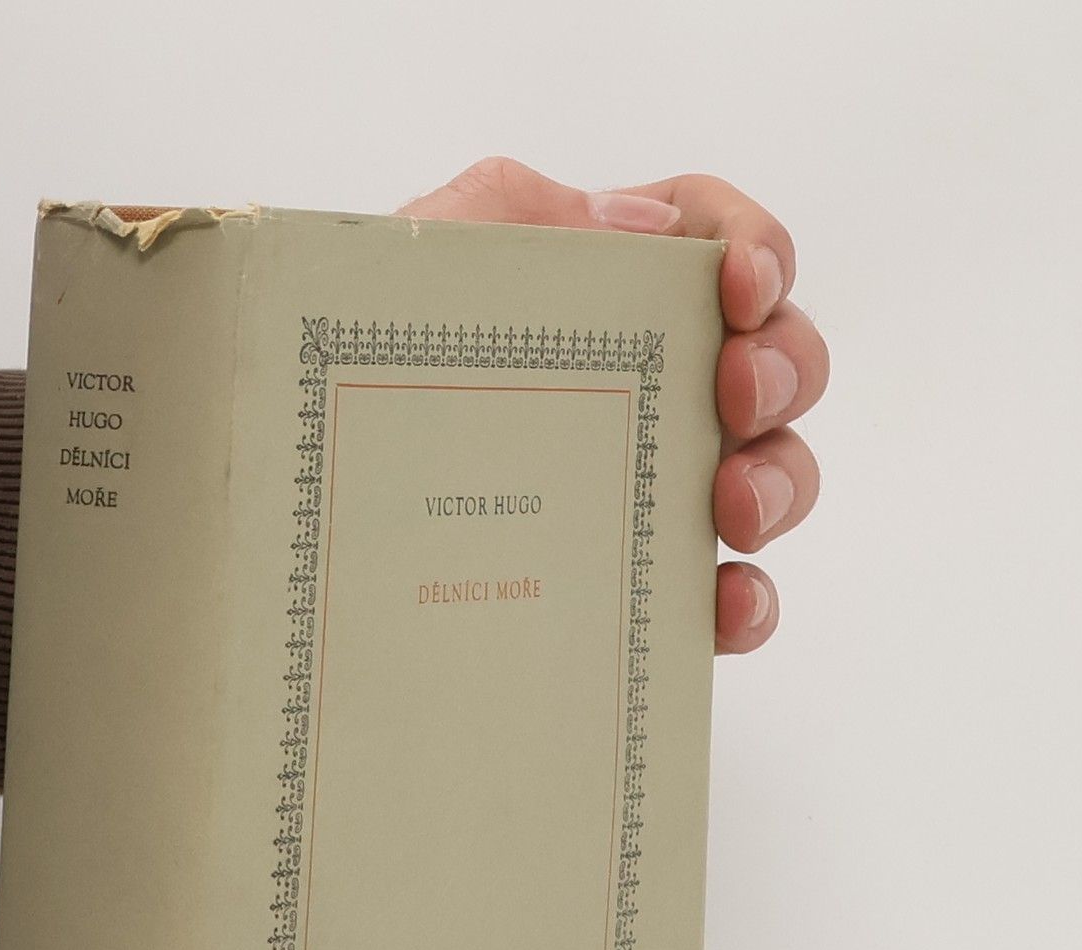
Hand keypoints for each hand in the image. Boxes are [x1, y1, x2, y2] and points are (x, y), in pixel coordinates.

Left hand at [397, 159, 824, 654]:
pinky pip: (730, 597)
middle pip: (778, 358)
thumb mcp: (410, 266)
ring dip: (779, 481)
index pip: (719, 239)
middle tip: (737, 395)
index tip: (742, 283)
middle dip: (784, 367)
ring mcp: (654, 492)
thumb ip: (506, 213)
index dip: (758, 248)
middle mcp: (652, 389)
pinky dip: (748, 600)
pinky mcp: (641, 588)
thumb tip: (640, 225)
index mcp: (608, 292)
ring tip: (732, 505)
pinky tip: (723, 604)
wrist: (297, 499)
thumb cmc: (356, 372)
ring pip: (776, 475)